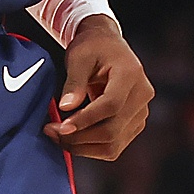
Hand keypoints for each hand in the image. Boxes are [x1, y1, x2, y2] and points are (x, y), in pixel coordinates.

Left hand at [43, 15, 152, 160]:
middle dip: (79, 137)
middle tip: (51, 132)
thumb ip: (74, 82)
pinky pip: (114, 146)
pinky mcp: (134, 124)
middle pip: (113, 130)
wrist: (107, 44)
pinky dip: (91, 148)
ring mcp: (141, 112)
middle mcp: (142, 95)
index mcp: (131, 74)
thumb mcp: (79, 57)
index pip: (111, 105)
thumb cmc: (92, 47)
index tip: (61, 127)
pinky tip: (72, 138)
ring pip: (113, 144)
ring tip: (58, 137)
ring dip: (83, 147)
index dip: (86, 119)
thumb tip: (65, 107)